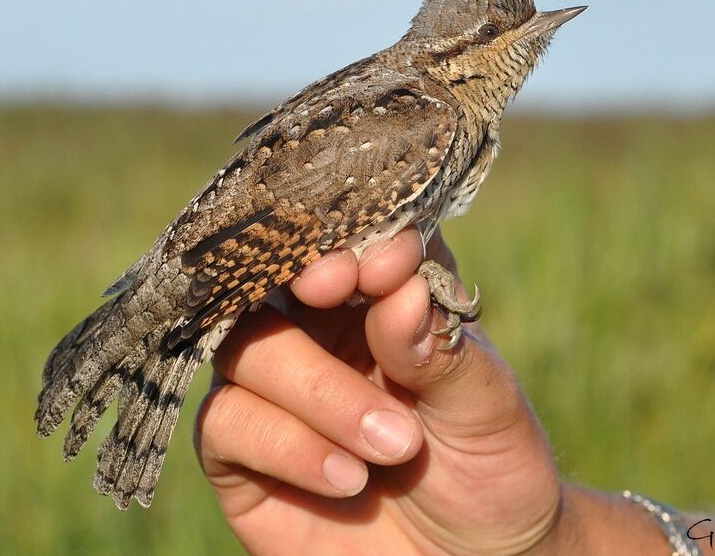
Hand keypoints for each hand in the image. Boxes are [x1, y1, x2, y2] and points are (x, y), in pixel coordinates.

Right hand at [193, 227, 564, 554]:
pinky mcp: (243, 453)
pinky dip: (286, 444)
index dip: (355, 235)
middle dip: (310, 287)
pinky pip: (225, 424)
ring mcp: (276, 390)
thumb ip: (437, 345)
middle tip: (340, 293)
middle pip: (278, 278)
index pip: (352, 237)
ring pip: (243, 347)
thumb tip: (395, 287)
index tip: (382, 264)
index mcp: (382, 300)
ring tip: (395, 444)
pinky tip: (349, 479)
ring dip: (317, 390)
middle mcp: (320, 332)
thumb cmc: (490, 468)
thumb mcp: (486, 405)